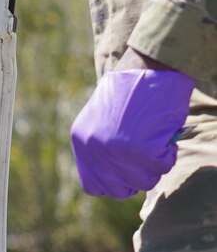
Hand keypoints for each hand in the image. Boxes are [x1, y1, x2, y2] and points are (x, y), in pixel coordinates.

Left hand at [70, 58, 194, 198]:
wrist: (150, 62)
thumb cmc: (133, 87)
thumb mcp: (105, 116)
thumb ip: (104, 145)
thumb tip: (118, 175)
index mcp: (81, 140)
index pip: (94, 185)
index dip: (115, 183)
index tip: (129, 173)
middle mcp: (95, 149)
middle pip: (120, 189)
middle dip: (139, 177)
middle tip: (150, 158)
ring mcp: (117, 151)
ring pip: (143, 181)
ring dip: (156, 166)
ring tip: (158, 142)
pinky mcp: (141, 149)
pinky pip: (161, 166)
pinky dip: (169, 154)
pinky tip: (167, 136)